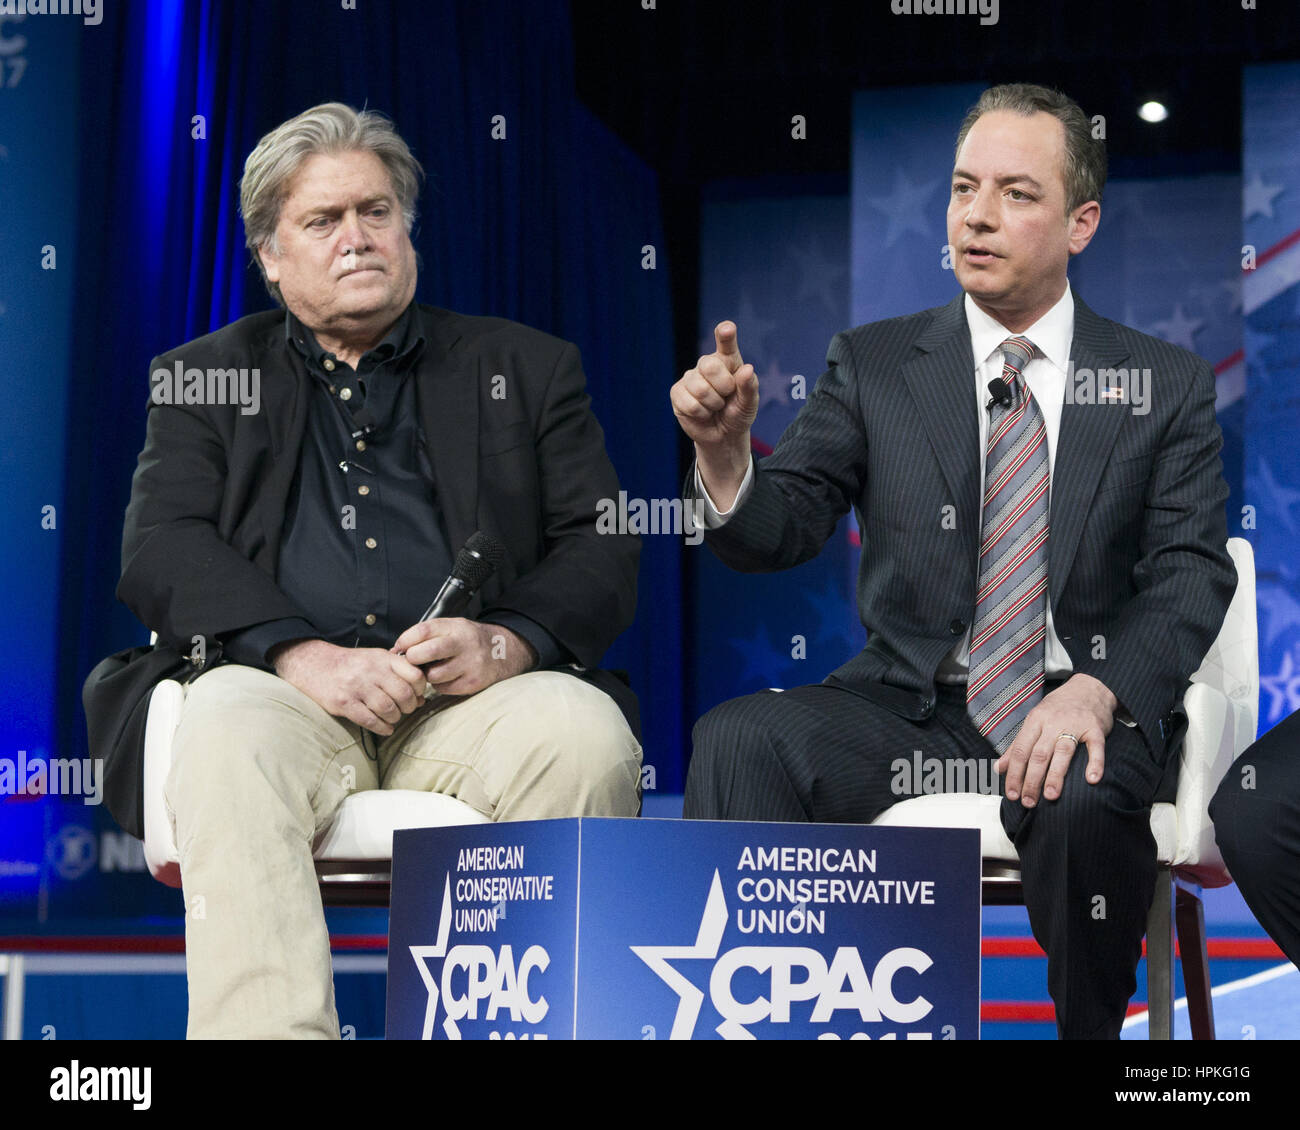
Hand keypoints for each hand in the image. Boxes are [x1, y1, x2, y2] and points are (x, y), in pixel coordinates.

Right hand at [271, 639, 427, 735]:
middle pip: (404, 695)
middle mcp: (371, 671)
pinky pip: (371, 720)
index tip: (417, 695)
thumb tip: (421, 698)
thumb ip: (399, 674)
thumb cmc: (351, 665)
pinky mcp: (343, 703)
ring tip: (392, 718)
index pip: (414, 674)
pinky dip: (382, 728)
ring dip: (395, 718)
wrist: (314, 665)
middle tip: (405, 710)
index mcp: (382, 658)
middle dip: (409, 707)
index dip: (420, 689)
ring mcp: (356, 687)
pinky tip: (385, 728)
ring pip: (389, 709)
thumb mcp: (376, 660)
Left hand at [391, 618, 535, 696]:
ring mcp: (471, 664)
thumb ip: (426, 635)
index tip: (400, 647)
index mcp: (456, 626)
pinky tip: (446, 677)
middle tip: (412, 661)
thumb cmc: (467, 640)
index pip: (424, 630)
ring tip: (433, 669)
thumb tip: (396, 651)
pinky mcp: (473, 682)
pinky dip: (440, 685)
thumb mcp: (451, 628)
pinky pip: (444, 688)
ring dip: (427, 675)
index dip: (406, 640)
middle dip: (413, 659)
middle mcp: (465, 643)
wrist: (502, 652)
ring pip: (434, 675)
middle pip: (427, 652)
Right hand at [670, 321, 758, 510]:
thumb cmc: (737, 413)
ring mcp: (690, 377)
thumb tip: (748, 369)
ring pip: (699, 388)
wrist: (723, 436)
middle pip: (709, 365)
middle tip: (726, 396)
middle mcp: (707, 364)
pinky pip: (688, 403)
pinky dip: (700, 413)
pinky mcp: (677, 393)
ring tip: (715, 407)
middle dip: (723, 387)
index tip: (727, 329)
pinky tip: (703, 413)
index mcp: (728, 360)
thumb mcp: (749, 403)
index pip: (726, 343)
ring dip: (712, 404)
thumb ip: (750, 387)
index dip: (725, 335)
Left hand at [996, 673, 1118, 806]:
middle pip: (1039, 754)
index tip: (1011, 794)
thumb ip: (1017, 746)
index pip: (1020, 751)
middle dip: (1031, 780)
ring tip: (1050, 796)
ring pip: (1063, 751)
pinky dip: (1095, 763)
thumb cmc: (1058, 708)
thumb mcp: (1034, 721)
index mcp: (1035, 721)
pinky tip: (1092, 780)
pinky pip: (1096, 747)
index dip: (1014, 774)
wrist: (1089, 688)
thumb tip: (999, 768)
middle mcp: (1053, 722)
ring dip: (1056, 775)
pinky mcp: (1095, 728)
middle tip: (1028, 801)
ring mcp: (1075, 724)